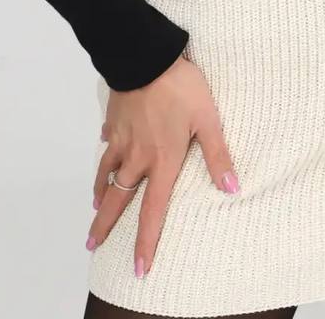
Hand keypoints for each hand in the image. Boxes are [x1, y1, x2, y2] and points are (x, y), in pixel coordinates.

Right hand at [87, 52, 238, 275]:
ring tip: (96, 206)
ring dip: (101, 192)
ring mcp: (122, 137)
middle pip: (118, 199)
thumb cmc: (180, 87)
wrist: (145, 56)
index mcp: (162, 161)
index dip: (146, 242)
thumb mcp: (208, 119)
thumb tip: (232, 188)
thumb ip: (217, 154)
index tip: (139, 267)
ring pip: (107, 172)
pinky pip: (107, 141)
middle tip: (92, 244)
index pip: (152, 211)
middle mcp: (137, 156)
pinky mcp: (114, 118)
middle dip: (105, 225)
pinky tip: (106, 150)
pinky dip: (105, 152)